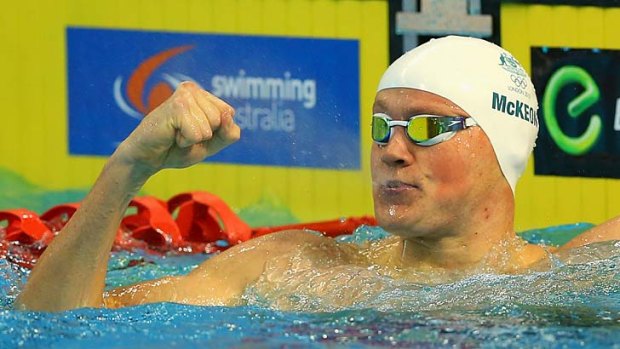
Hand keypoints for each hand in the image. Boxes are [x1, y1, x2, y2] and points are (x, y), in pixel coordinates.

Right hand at [116, 82, 239, 172]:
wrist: (147, 158)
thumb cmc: (177, 149)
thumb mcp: (211, 144)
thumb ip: (228, 133)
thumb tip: (228, 115)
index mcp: (203, 95)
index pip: (229, 115)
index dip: (215, 132)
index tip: (194, 132)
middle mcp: (193, 90)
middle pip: (221, 119)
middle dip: (204, 134)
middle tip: (182, 133)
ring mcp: (185, 96)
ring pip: (210, 126)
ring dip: (193, 138)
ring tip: (176, 133)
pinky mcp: (177, 106)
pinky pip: (197, 134)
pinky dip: (186, 141)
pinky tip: (171, 134)